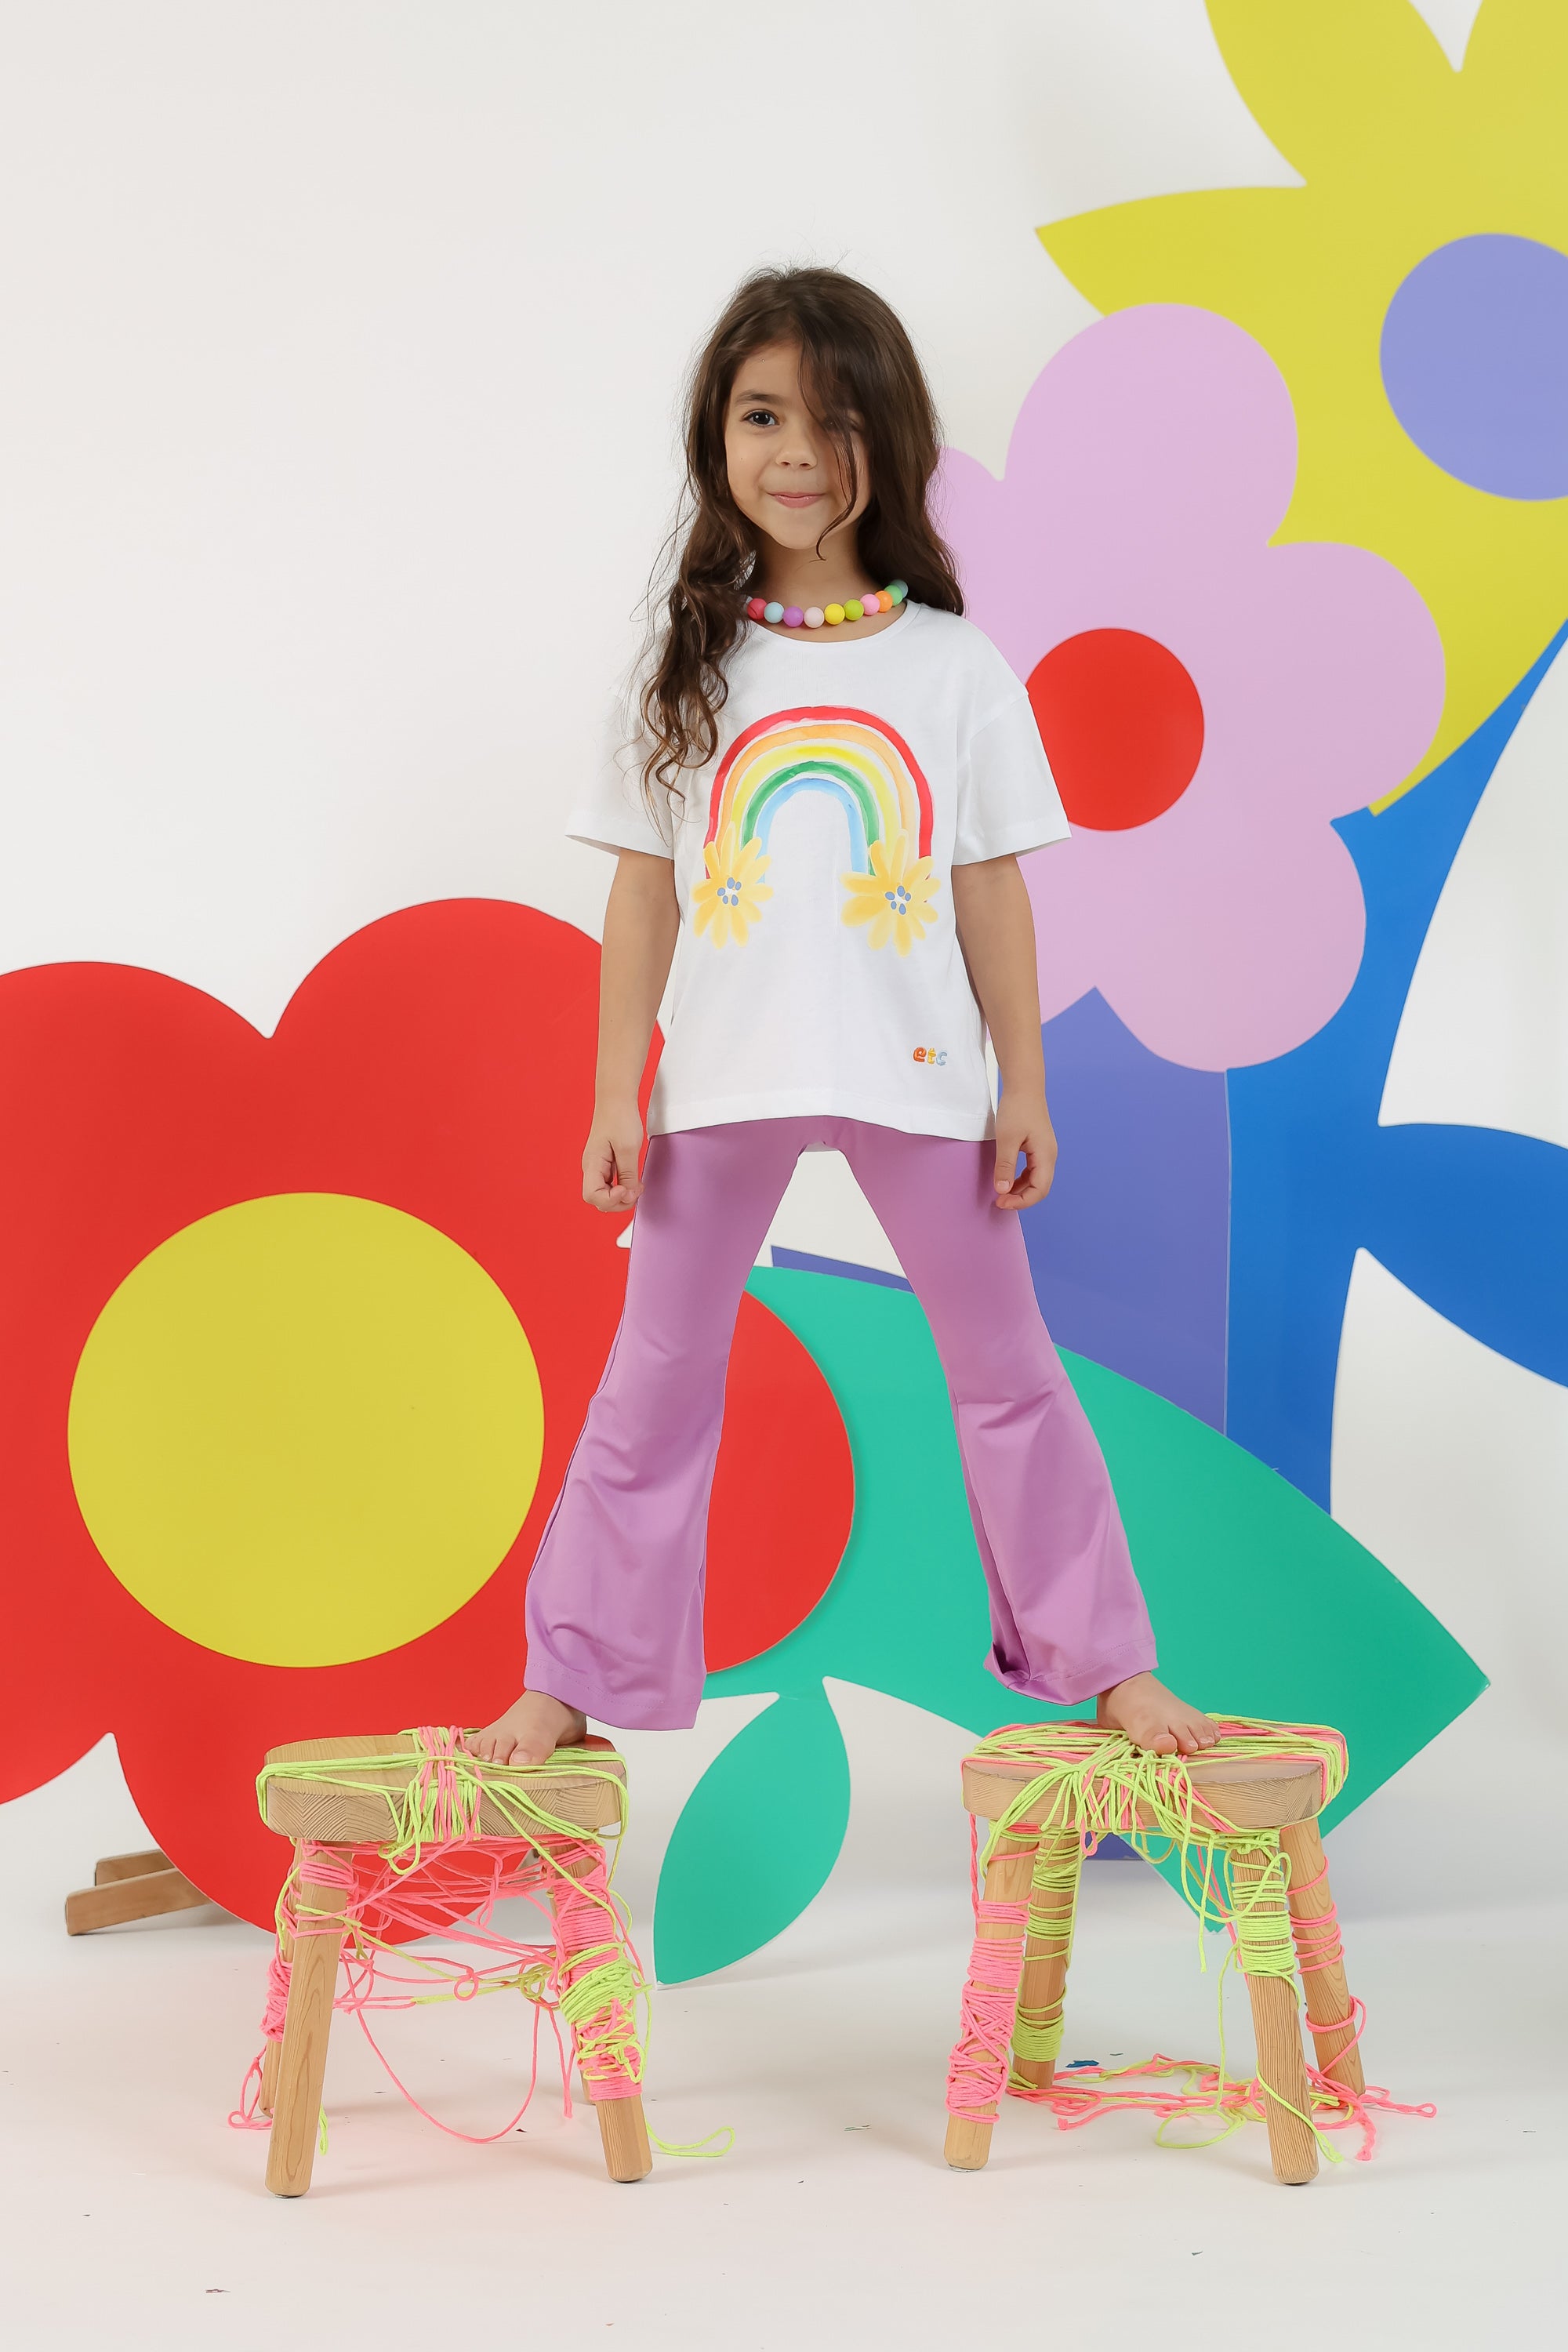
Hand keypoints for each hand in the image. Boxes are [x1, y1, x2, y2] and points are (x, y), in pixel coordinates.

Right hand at [582, 1101, 644, 1211]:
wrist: (617, 1099)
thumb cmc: (620, 1118)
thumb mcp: (628, 1148)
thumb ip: (628, 1175)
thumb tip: (628, 1195)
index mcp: (591, 1164)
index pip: (593, 1196)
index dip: (611, 1200)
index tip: (627, 1190)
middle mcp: (591, 1168)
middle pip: (598, 1200)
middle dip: (618, 1202)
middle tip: (636, 1190)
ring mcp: (597, 1166)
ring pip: (605, 1194)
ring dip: (621, 1196)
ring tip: (636, 1186)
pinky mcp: (605, 1163)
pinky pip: (610, 1184)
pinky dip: (622, 1187)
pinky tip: (633, 1181)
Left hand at [992, 1093, 1056, 1210]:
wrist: (1024, 1085)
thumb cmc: (1017, 1108)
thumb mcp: (1007, 1139)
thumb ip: (1005, 1165)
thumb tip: (1003, 1190)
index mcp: (1045, 1155)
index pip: (1039, 1190)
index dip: (1021, 1201)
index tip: (1001, 1202)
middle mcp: (1049, 1156)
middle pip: (1039, 1187)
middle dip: (1020, 1198)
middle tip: (999, 1201)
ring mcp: (1045, 1151)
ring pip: (1036, 1180)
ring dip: (1020, 1189)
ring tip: (1001, 1192)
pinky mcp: (1038, 1147)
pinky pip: (1032, 1170)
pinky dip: (1020, 1179)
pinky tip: (1007, 1179)